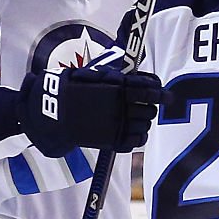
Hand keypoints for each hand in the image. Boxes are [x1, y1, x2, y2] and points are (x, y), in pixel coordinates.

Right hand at [18, 67, 169, 156]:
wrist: (52, 112)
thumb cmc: (74, 89)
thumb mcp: (95, 76)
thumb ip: (121, 78)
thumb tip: (145, 80)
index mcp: (116, 89)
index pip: (148, 90)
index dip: (161, 93)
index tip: (166, 96)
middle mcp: (118, 108)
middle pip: (149, 110)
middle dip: (150, 107)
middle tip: (145, 106)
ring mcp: (115, 126)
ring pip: (144, 126)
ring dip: (144, 122)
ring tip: (137, 119)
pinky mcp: (110, 141)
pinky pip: (135, 142)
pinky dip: (139, 137)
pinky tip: (134, 132)